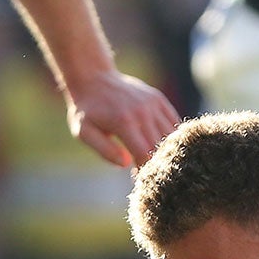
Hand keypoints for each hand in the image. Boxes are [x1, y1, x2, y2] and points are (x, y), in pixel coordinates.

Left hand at [64, 67, 179, 167]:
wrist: (94, 78)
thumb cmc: (87, 110)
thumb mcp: (84, 132)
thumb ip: (104, 150)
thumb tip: (127, 163)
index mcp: (124, 122)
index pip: (145, 154)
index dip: (146, 171)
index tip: (141, 180)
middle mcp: (143, 112)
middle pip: (160, 147)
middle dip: (157, 163)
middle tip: (150, 174)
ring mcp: (153, 103)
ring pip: (172, 135)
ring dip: (166, 150)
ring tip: (156, 160)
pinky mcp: (159, 99)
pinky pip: (174, 122)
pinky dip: (172, 136)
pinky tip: (163, 145)